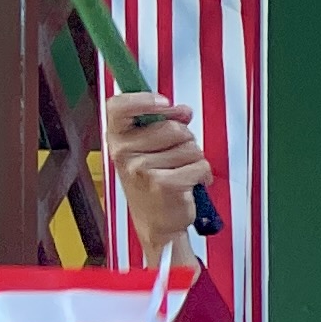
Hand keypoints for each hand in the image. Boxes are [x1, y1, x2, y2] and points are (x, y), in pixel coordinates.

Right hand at [99, 92, 208, 259]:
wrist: (156, 222)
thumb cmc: (153, 181)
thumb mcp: (149, 149)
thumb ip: (163, 124)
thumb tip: (183, 110)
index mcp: (117, 138)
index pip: (118, 106)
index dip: (143, 99)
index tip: (164, 102)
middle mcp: (124, 152)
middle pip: (173, 127)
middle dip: (185, 139)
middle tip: (176, 157)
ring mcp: (142, 169)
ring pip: (190, 147)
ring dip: (194, 159)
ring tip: (180, 172)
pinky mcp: (164, 184)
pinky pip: (200, 165)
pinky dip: (203, 174)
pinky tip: (190, 183)